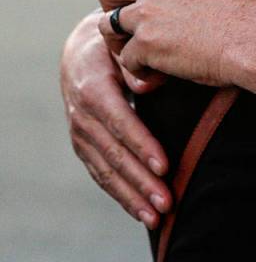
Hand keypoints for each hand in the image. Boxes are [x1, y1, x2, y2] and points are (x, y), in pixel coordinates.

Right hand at [60, 10, 171, 228]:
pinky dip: (121, 196)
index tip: (164, 166)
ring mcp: (80, 135)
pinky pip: (102, 175)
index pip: (119, 122)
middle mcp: (82, 115)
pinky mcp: (84, 147)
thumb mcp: (122, 44)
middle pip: (113, 154)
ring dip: (132, 197)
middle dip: (141, 182)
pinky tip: (142, 213)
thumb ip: (134, 63)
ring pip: (106, 171)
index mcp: (93, 88)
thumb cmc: (114, 46)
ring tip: (158, 217)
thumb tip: (144, 86)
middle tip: (168, 202)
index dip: (141, 145)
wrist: (82, 51)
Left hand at [95, 0, 255, 113]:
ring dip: (118, 40)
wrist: (253, 41)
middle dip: (110, 6)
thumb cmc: (243, 14)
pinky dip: (138, 69)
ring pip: (107, 25)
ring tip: (135, 50)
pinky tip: (155, 72)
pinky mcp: (147, 45)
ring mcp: (147, 15)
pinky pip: (126, 58)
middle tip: (124, 21)